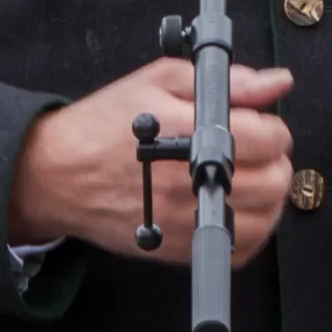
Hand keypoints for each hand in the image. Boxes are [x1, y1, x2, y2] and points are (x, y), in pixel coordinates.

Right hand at [7, 58, 294, 264]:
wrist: (56, 174)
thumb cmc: (102, 126)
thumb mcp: (159, 81)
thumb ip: (225, 82)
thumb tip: (275, 82)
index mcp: (190, 135)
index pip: (269, 136)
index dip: (270, 122)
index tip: (255, 120)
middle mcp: (191, 183)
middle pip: (275, 179)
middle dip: (273, 157)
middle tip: (251, 146)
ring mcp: (187, 221)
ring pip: (266, 216)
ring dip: (267, 193)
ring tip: (245, 175)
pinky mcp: (180, 249)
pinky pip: (241, 250)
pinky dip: (250, 229)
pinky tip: (233, 205)